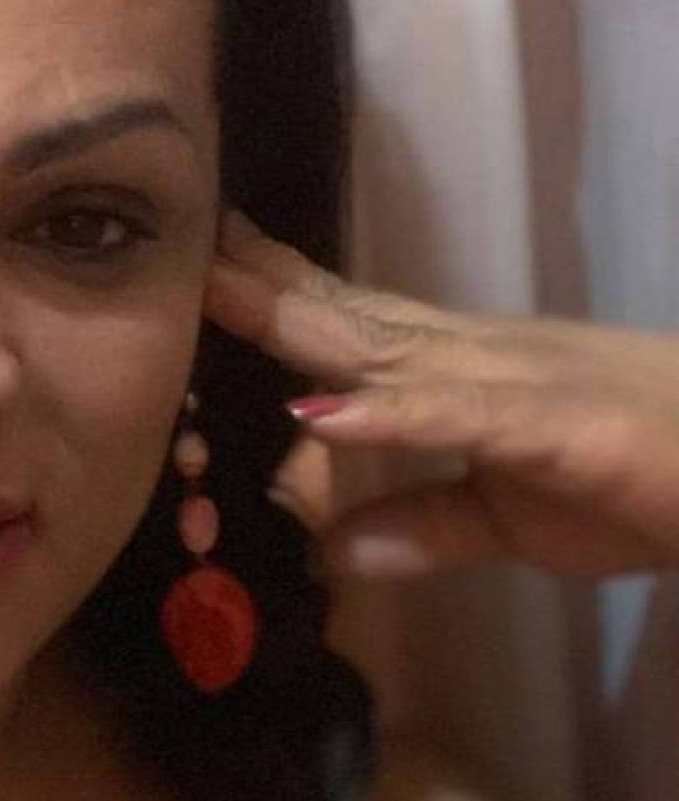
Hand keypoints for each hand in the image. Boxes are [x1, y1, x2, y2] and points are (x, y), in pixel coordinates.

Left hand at [207, 213, 678, 578]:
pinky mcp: (555, 427)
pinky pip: (458, 417)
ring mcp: (513, 383)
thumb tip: (323, 556)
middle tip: (169, 245)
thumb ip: (416, 531)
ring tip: (214, 292)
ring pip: (387, 347)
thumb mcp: (506, 522)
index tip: (193, 272)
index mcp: (458, 378)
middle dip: (256, 287)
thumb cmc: (644, 483)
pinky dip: (389, 414)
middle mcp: (473, 360)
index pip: (348, 330)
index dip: (270, 301)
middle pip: (346, 317)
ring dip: (297, 324)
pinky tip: (322, 412)